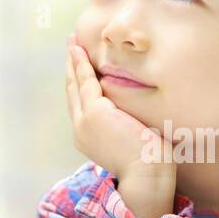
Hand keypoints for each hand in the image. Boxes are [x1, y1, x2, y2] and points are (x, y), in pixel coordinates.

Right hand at [65, 32, 174, 217]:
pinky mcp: (94, 113)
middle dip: (71, 68)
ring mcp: (85, 122)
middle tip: (70, 47)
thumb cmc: (148, 163)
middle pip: (72, 92)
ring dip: (73, 61)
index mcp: (89, 138)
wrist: (147, 175)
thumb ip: (125, 125)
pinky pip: (86, 82)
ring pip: (76, 85)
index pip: (80, 105)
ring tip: (72, 42)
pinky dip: (81, 64)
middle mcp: (81, 130)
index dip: (78, 84)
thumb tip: (135, 116)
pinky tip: (80, 51)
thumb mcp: (131, 140)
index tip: (79, 67)